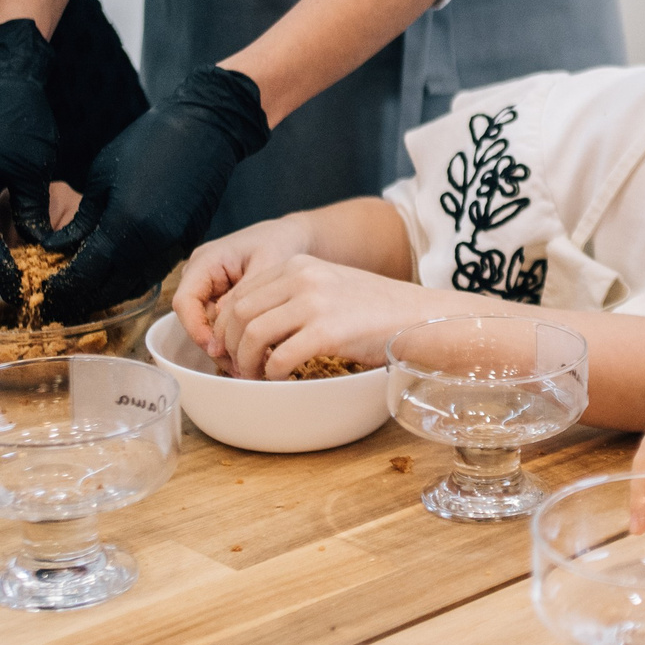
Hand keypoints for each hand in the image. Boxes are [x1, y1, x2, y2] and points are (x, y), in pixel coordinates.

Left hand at [40, 66, 268, 319]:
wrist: (204, 130)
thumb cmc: (149, 142)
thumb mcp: (101, 176)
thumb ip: (82, 220)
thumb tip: (58, 248)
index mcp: (126, 224)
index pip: (86, 274)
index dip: (62, 286)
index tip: (43, 291)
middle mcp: (152, 244)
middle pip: (110, 290)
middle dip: (81, 298)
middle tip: (58, 299)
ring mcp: (174, 247)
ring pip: (134, 287)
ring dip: (107, 294)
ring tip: (82, 292)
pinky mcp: (187, 243)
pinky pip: (153, 274)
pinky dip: (130, 280)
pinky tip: (113, 274)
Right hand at [174, 216, 317, 361]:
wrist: (293, 237)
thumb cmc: (281, 243)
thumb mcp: (267, 265)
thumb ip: (245, 294)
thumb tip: (224, 327)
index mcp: (204, 262)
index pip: (185, 302)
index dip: (197, 330)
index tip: (218, 351)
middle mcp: (200, 276)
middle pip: (194, 319)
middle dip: (215, 345)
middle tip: (241, 368)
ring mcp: (209, 289)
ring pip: (207, 326)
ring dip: (227, 347)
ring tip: (251, 366)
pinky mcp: (222, 299)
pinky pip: (221, 325)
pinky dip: (236, 339)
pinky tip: (256, 354)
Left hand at [211, 256, 440, 379]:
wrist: (418, 316)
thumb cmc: (376, 310)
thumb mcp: (329, 286)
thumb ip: (293, 296)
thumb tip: (252, 327)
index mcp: (299, 265)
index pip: (241, 293)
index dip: (226, 326)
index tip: (230, 347)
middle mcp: (303, 278)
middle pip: (239, 313)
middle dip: (230, 345)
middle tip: (237, 366)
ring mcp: (315, 303)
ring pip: (253, 334)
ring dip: (246, 362)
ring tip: (255, 376)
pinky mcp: (328, 331)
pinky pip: (280, 357)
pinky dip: (272, 374)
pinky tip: (280, 379)